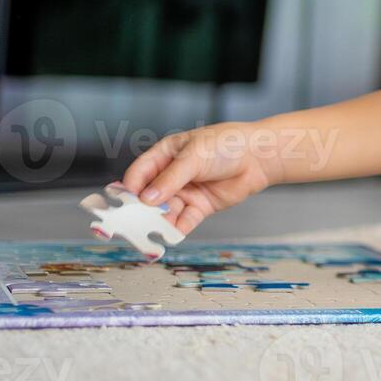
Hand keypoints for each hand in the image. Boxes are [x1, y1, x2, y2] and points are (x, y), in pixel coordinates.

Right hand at [119, 122, 281, 235]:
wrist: (259, 156)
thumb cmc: (228, 144)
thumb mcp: (195, 155)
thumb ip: (171, 178)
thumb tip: (147, 198)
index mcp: (165, 155)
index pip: (138, 174)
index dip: (129, 189)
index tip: (121, 204)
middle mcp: (172, 175)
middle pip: (148, 197)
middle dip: (138, 212)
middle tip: (128, 226)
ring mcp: (185, 192)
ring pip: (164, 212)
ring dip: (157, 223)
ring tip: (152, 234)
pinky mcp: (200, 206)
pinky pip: (183, 221)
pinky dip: (176, 230)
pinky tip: (172, 236)